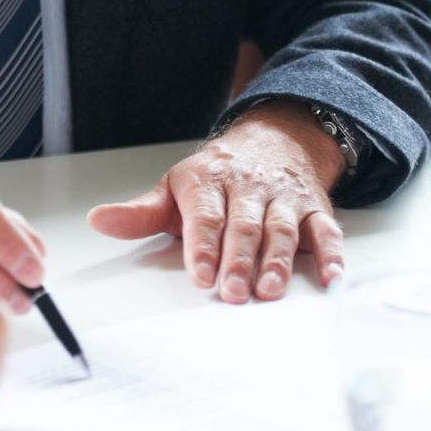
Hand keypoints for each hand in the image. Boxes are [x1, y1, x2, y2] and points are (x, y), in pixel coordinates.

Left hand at [88, 101, 345, 302]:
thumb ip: (139, 214)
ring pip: (282, 229)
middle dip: (237, 259)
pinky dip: (332, 254)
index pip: (205, 216)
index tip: (200, 274)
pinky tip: (331, 278)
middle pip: (243, 226)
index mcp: (208, 181)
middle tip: (231, 291)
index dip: (202, 246)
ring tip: (269, 289)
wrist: (272, 139)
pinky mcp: (315, 209)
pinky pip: (326, 231)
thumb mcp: (173, 189)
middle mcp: (248, 188)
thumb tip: (98, 221)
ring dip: (278, 260)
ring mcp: (283, 198)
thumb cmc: (215, 176)